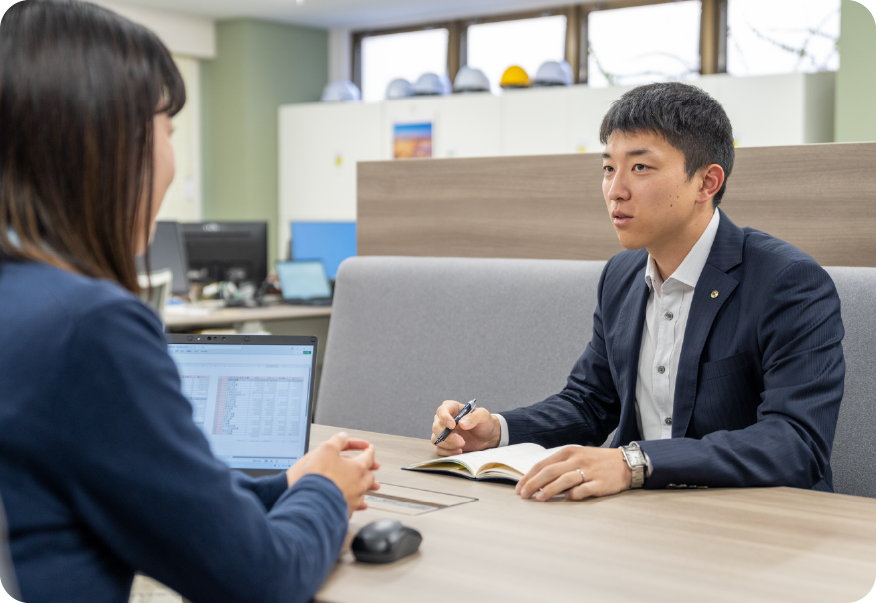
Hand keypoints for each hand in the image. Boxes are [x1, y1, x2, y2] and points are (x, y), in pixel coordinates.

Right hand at [286, 432, 380, 516]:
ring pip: (364, 492)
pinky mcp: (346, 510)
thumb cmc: (320, 476)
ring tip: (367, 487)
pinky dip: (359, 504)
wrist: (313, 501)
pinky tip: (360, 506)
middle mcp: (359, 484)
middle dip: (368, 470)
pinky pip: (357, 506)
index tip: (369, 448)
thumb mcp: (326, 449)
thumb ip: (337, 441)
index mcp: (358, 467)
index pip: (368, 456)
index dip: (368, 450)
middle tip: (369, 468)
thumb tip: (343, 436)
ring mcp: (354, 498)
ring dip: (365, 487)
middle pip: (369, 475)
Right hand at [431, 400, 500, 455]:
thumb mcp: (483, 416)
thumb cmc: (484, 422)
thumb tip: (462, 423)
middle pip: (436, 427)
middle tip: (461, 441)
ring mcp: (443, 432)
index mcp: (452, 408)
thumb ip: (473, 417)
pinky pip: (439, 449)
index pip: (441, 411)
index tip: (452, 425)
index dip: (444, 418)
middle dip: (447, 436)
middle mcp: (444, 420)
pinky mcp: (445, 444)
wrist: (487, 436)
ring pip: (436, 439)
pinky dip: (447, 452)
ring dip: (447, 445)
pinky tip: (459, 451)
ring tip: (462, 446)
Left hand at [515, 446, 630, 500]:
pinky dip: (573, 494)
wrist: (625, 463)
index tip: (519, 487)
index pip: (543, 464)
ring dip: (549, 490)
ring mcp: (588, 471)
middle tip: (523, 495)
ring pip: (564, 480)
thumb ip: (559, 466)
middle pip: (550, 471)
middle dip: (533, 484)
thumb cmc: (596, 461)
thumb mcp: (576, 456)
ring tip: (538, 499)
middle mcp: (576, 460)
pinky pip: (583, 489)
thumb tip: (538, 480)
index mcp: (568, 452)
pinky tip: (566, 499)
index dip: (529, 476)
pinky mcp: (599, 483)